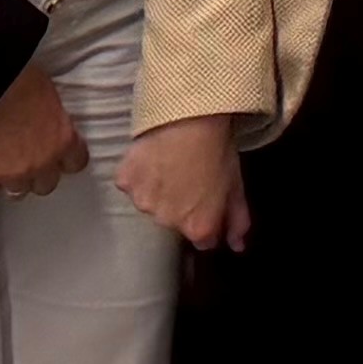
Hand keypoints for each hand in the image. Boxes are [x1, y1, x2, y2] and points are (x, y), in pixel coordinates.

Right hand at [0, 58, 88, 196]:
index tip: (56, 151)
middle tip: (23, 158)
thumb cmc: (14, 76)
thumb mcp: (45, 91)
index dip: (65, 158)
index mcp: (62, 140)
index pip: (76, 162)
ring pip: (16, 192)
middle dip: (36, 174)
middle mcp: (41, 163)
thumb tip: (46, 119)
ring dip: (10, 179)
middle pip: (46, 185)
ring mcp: (11, 174)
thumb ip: (50, 115)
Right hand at [121, 114, 252, 251]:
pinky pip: (131, 183)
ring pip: (150, 202)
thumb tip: (238, 246)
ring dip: (158, 190)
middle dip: (181, 205)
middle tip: (189, 176)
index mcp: (198, 227)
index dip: (207, 218)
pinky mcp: (124, 181)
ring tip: (170, 163)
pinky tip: (152, 156)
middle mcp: (167, 222)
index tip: (207, 198)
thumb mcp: (236, 186)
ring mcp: (142, 202)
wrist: (190, 117)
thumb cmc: (218, 150)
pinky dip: (139, 174)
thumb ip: (237, 222)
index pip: (203, 238)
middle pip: (174, 220)